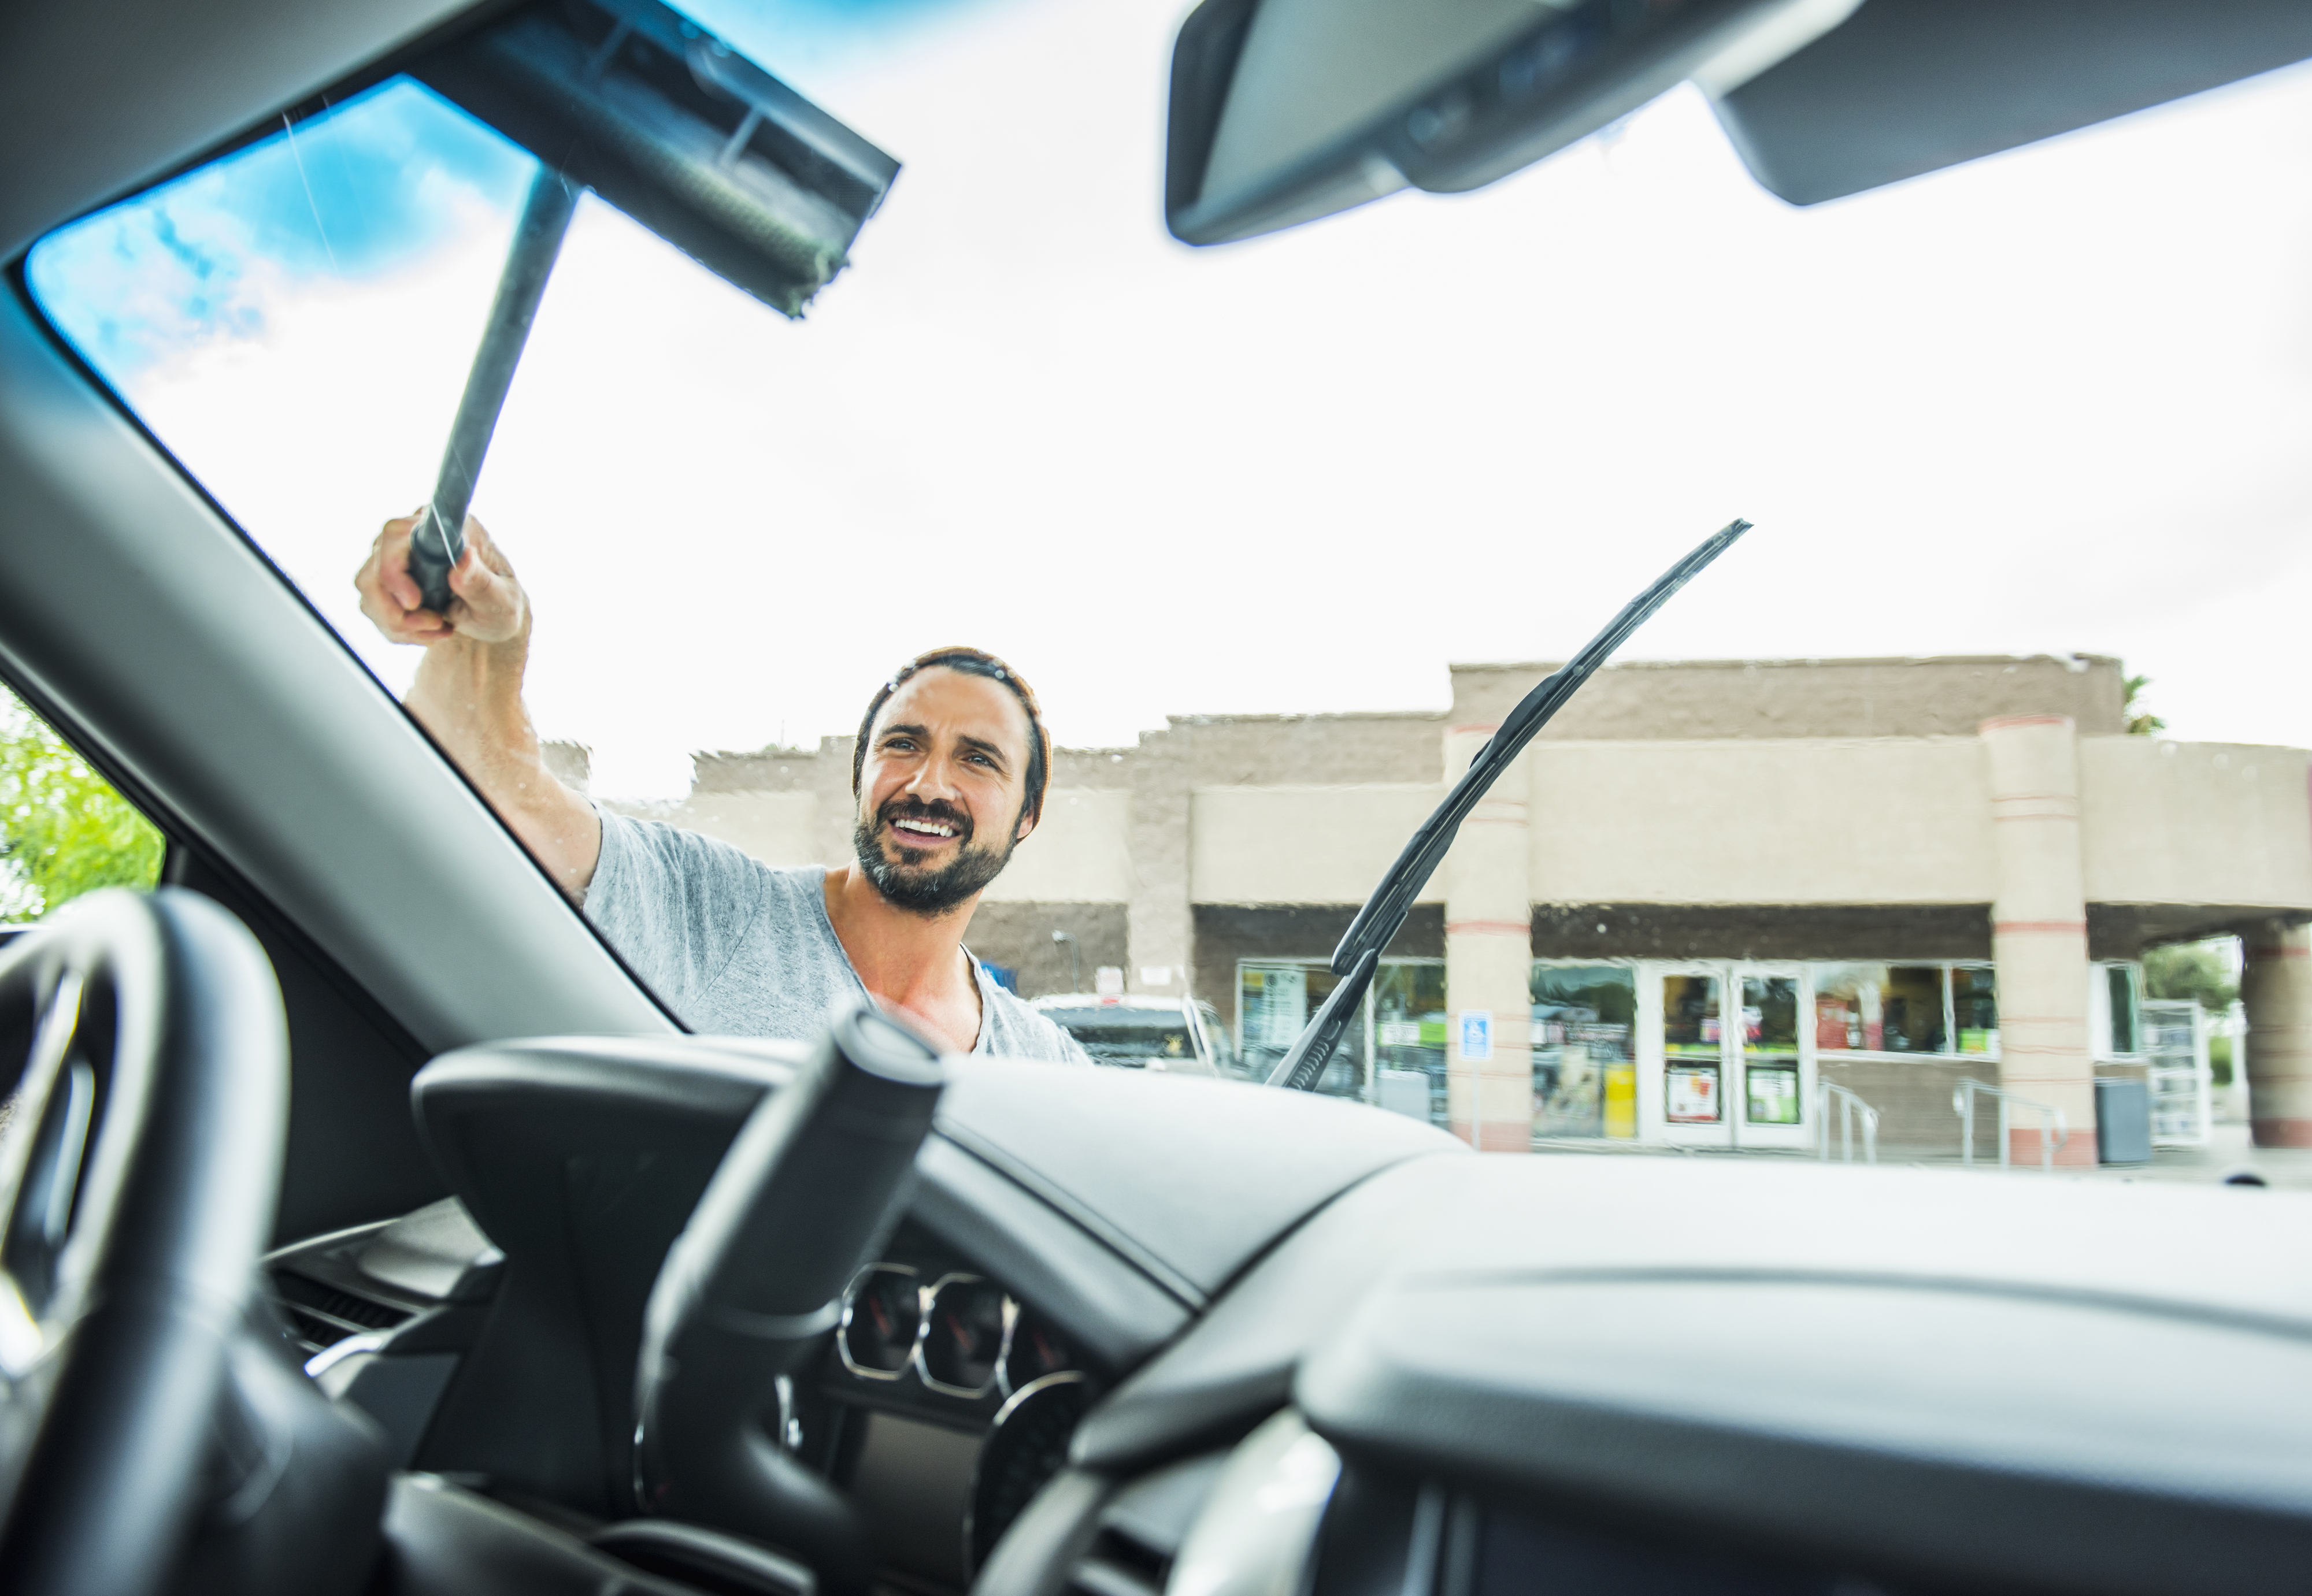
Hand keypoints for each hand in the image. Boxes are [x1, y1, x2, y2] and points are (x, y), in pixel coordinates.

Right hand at [354, 511, 527, 647]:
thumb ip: (482, 582)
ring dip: (398, 622)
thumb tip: (464, 558)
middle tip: (434, 625)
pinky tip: (428, 631)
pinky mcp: (386, 580)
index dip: (394, 569)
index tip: (414, 603)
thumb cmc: (500, 605)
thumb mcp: (501, 600)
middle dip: (396, 608)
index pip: (397, 533)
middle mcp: (414, 535)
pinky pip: (372, 606)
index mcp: (445, 528)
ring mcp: (395, 557)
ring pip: (369, 589)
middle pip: (374, 567)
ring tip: (438, 629)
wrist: (490, 620)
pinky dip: (397, 628)